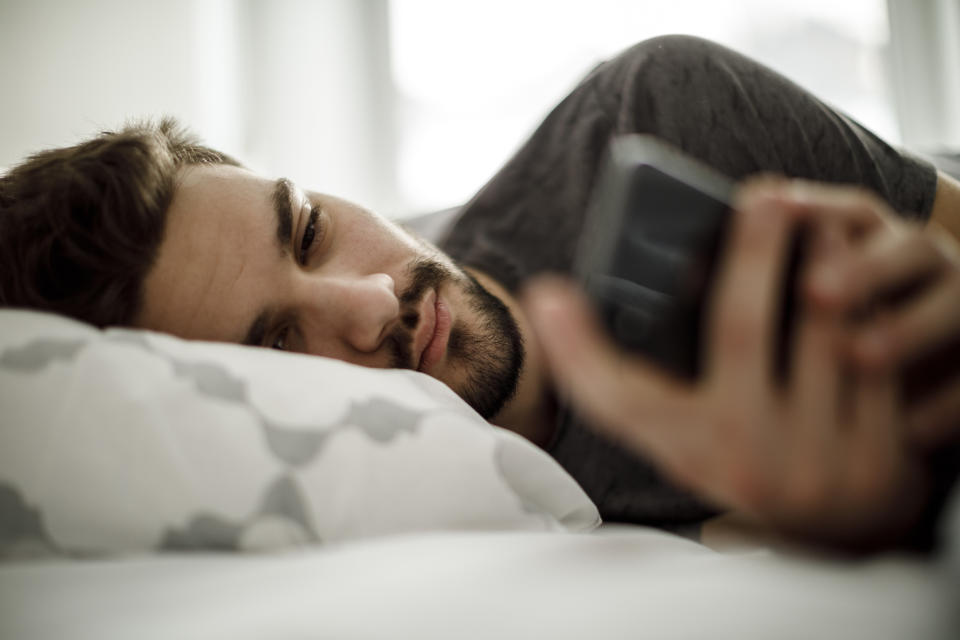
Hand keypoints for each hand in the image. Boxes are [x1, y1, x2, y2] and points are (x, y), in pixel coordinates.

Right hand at [524, 180, 928, 550]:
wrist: (837, 529)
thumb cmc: (746, 451)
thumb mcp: (691, 430)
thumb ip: (651, 380)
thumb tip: (569, 305)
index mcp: (686, 453)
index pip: (617, 401)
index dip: (573, 350)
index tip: (546, 294)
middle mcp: (743, 462)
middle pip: (739, 331)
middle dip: (752, 250)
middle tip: (766, 193)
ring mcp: (815, 465)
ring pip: (824, 334)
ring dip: (826, 264)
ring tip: (823, 223)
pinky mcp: (881, 460)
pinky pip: (878, 359)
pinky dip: (872, 308)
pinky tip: (866, 280)